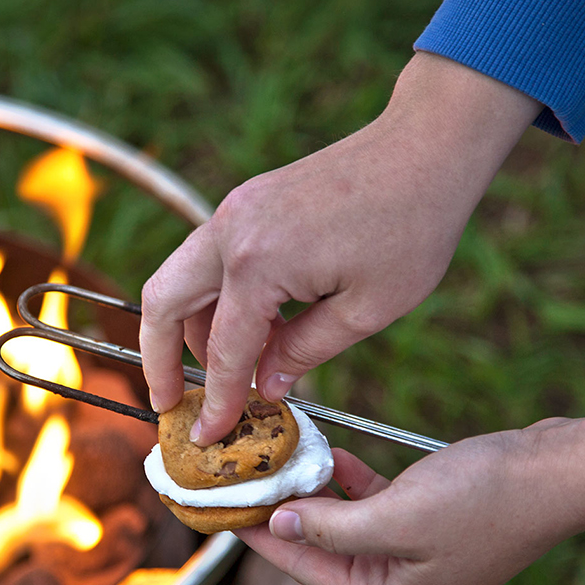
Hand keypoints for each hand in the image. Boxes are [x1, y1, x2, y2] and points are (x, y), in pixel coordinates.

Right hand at [139, 52, 540, 443]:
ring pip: (181, 278)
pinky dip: (218, 300)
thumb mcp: (366, 309)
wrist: (427, 145)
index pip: (223, 351)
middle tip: (170, 405)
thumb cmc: (411, 226)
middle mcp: (230, 231)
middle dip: (158, 359)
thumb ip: (305, 352)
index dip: (216, 401)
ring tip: (227, 374)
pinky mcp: (248, 202)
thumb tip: (265, 388)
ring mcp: (234, 210)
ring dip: (190, 329)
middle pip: (162, 303)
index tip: (206, 439)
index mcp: (257, 262)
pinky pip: (211, 259)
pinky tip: (260, 331)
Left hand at [236, 412, 584, 584]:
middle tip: (245, 482)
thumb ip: (330, 528)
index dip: (262, 539)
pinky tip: (333, 456)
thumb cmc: (483, 498)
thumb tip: (279, 524)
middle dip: (287, 514)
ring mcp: (421, 558)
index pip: (308, 572)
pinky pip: (378, 509)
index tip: (223, 513)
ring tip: (281, 462)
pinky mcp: (435, 525)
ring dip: (318, 494)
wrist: (557, 472)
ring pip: (348, 527)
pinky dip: (354, 485)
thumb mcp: (394, 515)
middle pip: (324, 553)